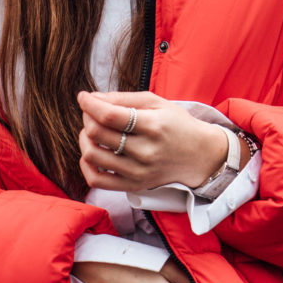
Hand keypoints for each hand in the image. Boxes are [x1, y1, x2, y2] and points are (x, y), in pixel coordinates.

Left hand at [77, 90, 228, 191]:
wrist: (199, 155)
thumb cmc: (176, 124)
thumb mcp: (156, 102)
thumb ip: (123, 98)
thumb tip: (92, 98)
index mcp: (153, 126)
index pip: (109, 115)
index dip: (90, 104)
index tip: (83, 97)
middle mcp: (145, 151)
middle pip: (97, 133)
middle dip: (88, 117)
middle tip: (92, 112)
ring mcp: (138, 172)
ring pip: (92, 155)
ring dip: (84, 138)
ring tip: (93, 131)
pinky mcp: (133, 185)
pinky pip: (97, 180)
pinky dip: (86, 165)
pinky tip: (92, 152)